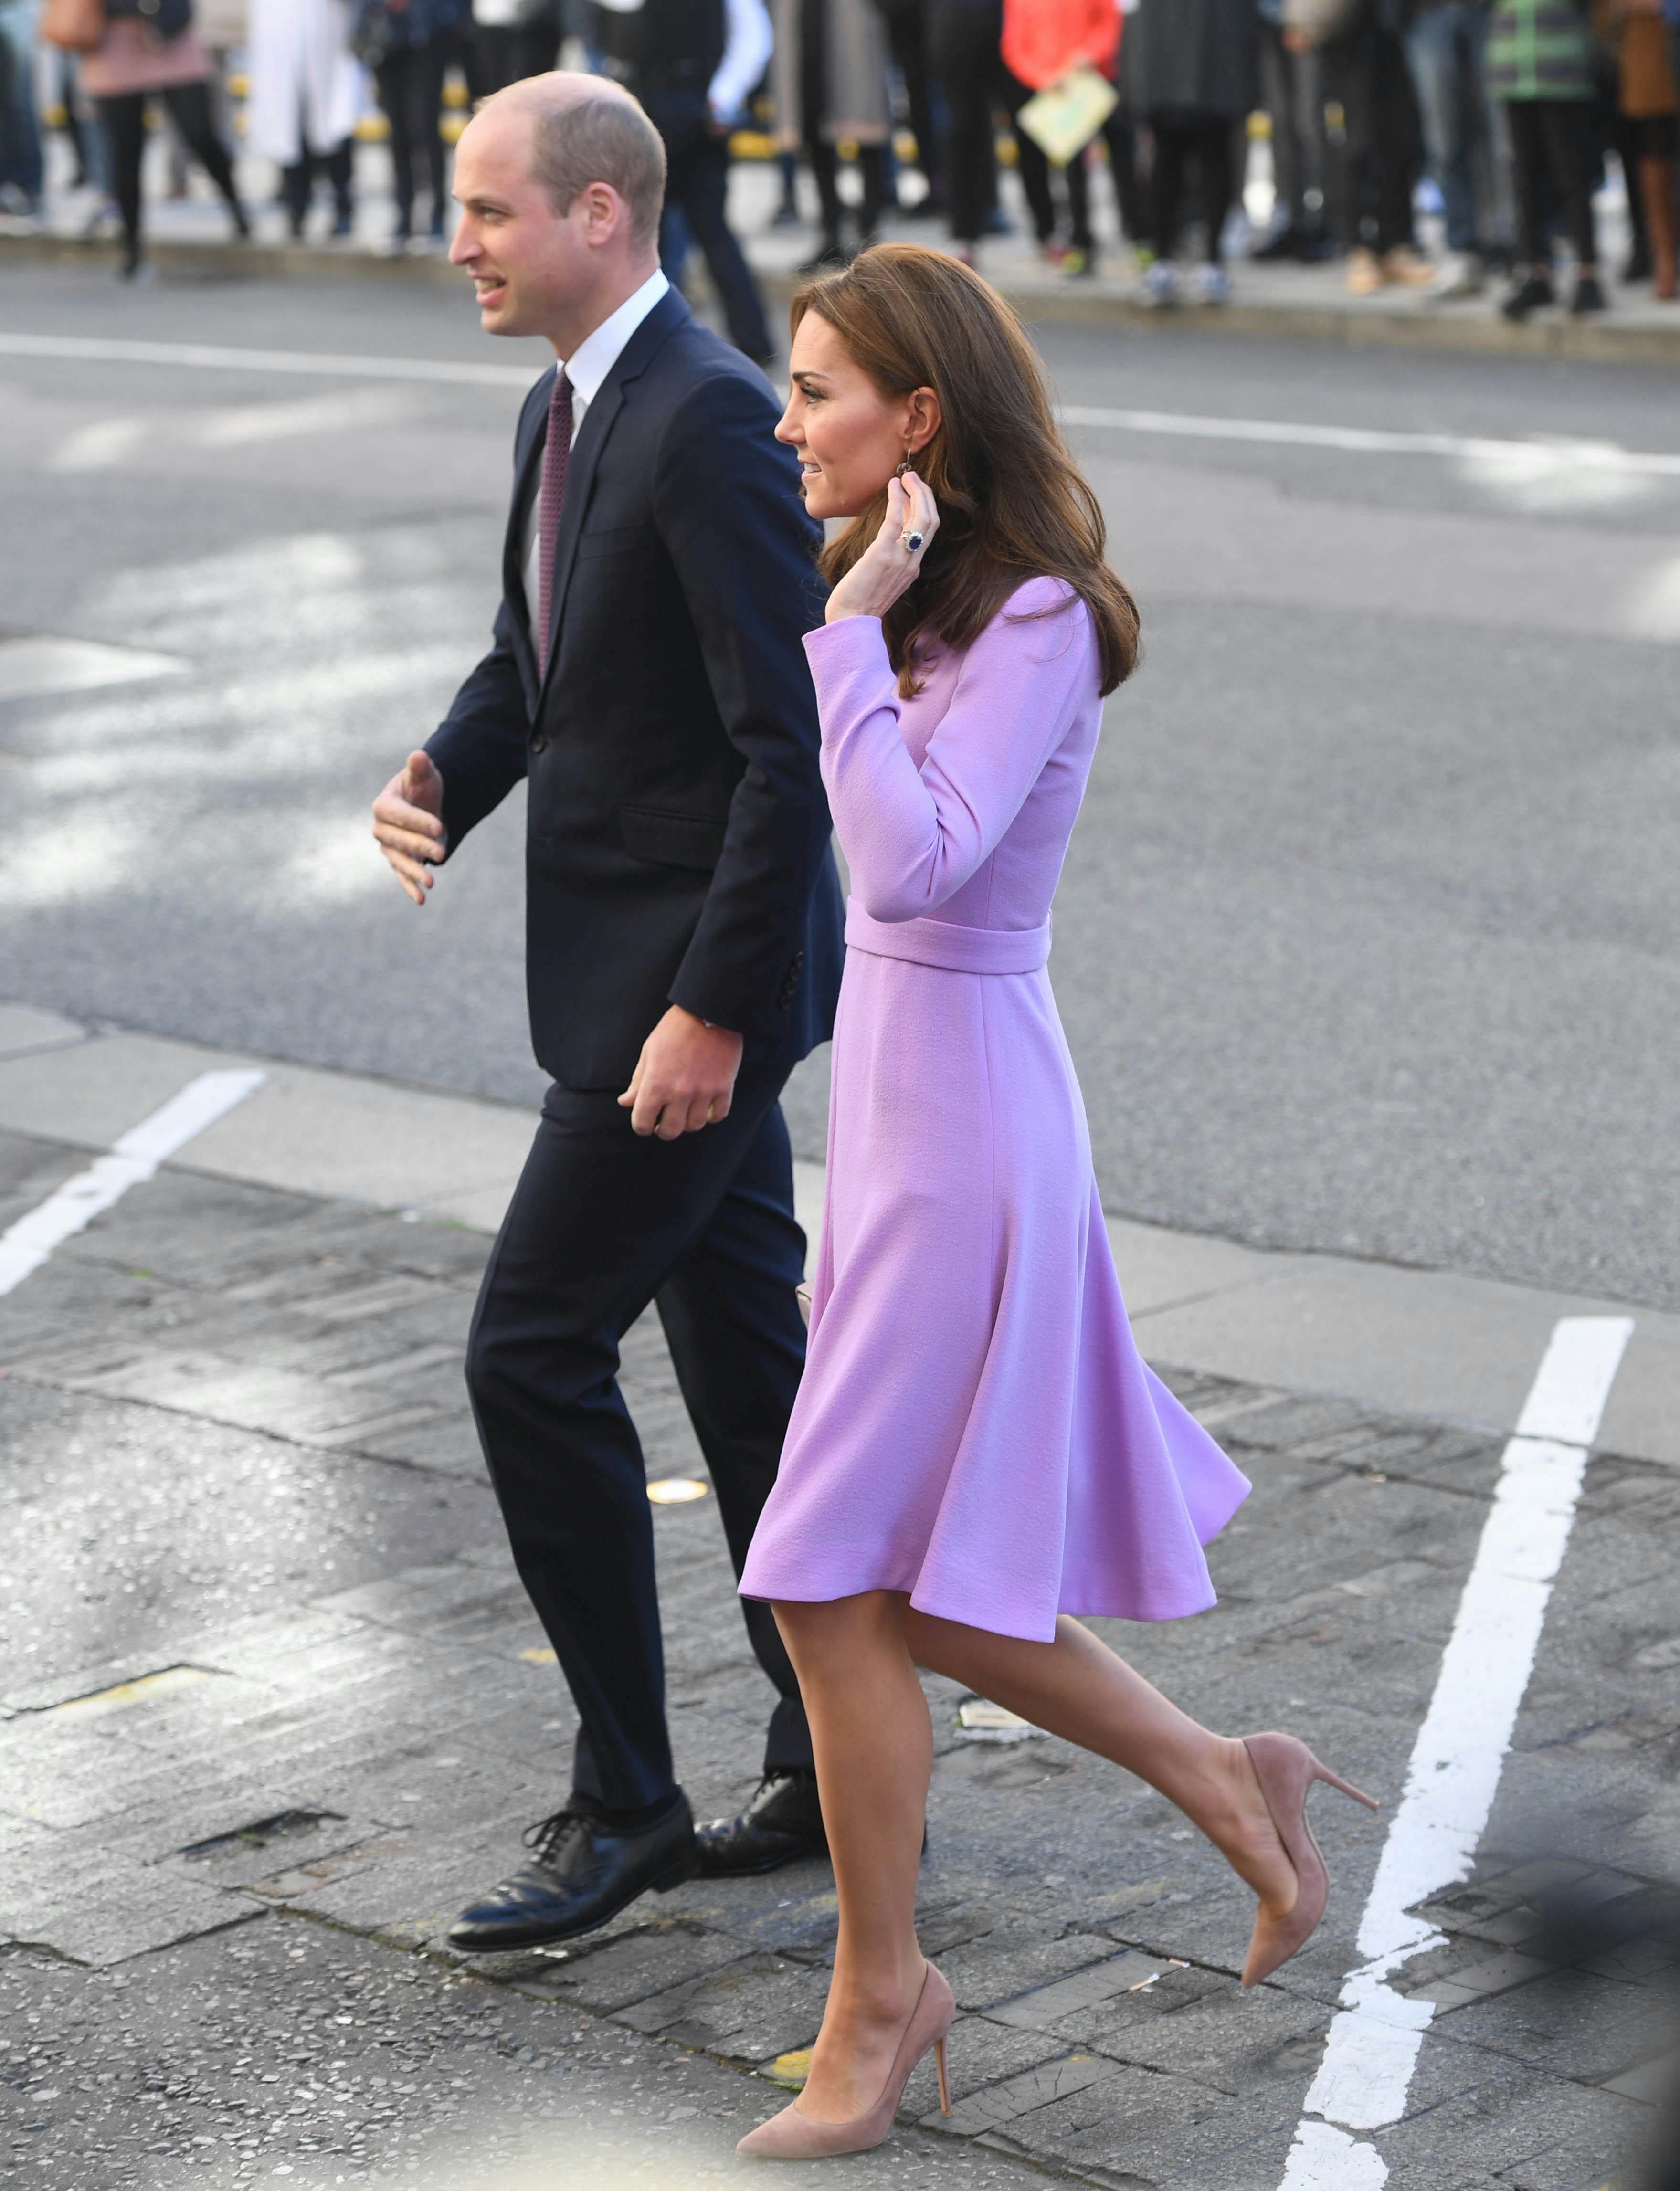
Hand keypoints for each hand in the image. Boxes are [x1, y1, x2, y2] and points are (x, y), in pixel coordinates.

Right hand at [372, 749, 447, 905]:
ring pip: (398, 860)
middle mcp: (382, 827)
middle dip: (418, 846)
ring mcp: (389, 846)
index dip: (415, 820)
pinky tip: (421, 899)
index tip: (438, 826)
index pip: (396, 814)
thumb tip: (418, 755)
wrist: (425, 804)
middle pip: (396, 840)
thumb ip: (420, 767)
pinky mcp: (399, 860)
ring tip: (431, 882)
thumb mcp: (425, 775)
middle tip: (442, 852)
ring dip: (413, 872)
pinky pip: (401, 875)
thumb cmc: (423, 787)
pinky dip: (409, 887)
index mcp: (384, 804)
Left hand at [619, 1006, 744, 1139]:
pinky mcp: (724, 1086)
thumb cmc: (674, 1029)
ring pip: (695, 1125)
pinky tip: (705, 1108)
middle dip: (663, 1130)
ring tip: (685, 1112)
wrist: (708, 1010)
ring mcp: (704, 1091)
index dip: (641, 1126)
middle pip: (670, 1131)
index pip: (643, 1122)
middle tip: (664, 1122)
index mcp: (655, 1084)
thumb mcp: (649, 1052)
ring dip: (687, 1123)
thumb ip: (638, 1081)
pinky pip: (718, 1115)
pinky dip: (711, 1116)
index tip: (645, 1123)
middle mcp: (679, 1092)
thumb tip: (625, 1102)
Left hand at [824, 472, 939, 624]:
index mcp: (913, 568)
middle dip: (925, 494)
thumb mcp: (882, 579)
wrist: (850, 621)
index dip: (925, 506)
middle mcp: (912, 562)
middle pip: (931, 521)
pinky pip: (896, 520)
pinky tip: (892, 486)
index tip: (915, 491)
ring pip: (921, 518)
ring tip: (904, 477)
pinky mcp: (883, 554)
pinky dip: (896, 499)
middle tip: (912, 477)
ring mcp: (900, 558)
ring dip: (915, 492)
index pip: (929, 532)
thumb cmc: (859, 602)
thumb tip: (888, 535)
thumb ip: (890, 558)